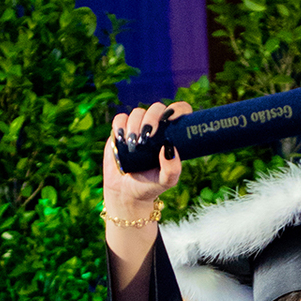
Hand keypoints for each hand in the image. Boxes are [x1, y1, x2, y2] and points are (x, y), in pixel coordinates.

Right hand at [101, 97, 192, 228]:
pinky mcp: (120, 130)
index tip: (172, 119)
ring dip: (135, 126)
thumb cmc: (150, 186)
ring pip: (138, 112)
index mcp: (171, 135)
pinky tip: (122, 140)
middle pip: (157, 108)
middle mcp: (156, 128)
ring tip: (134, 146)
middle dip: (152, 118)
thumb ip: (172, 168)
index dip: (178, 110)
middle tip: (148, 137)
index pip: (179, 112)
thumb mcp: (166, 181)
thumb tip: (169, 147)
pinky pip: (120, 118)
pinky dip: (120, 126)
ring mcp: (138, 127)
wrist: (126, 192)